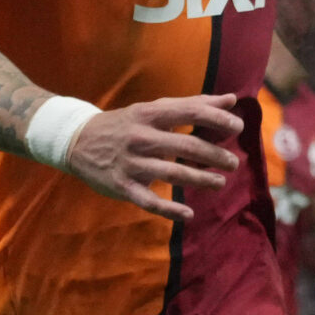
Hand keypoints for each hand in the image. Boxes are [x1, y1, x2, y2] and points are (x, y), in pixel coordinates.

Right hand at [62, 94, 243, 220]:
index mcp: (151, 114)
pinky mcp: (123, 186)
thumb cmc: (126, 124)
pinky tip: (189, 214)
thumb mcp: (154, 109)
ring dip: (200, 179)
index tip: (238, 127)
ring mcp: (131, 163)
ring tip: (220, 182)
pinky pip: (148, 201)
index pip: (190, 112)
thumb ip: (193, 105)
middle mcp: (141, 137)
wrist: (76, 141)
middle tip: (233, 162)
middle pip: (186, 146)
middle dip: (214, 155)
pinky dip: (169, 210)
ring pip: (172, 173)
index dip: (217, 119)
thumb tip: (231, 100)